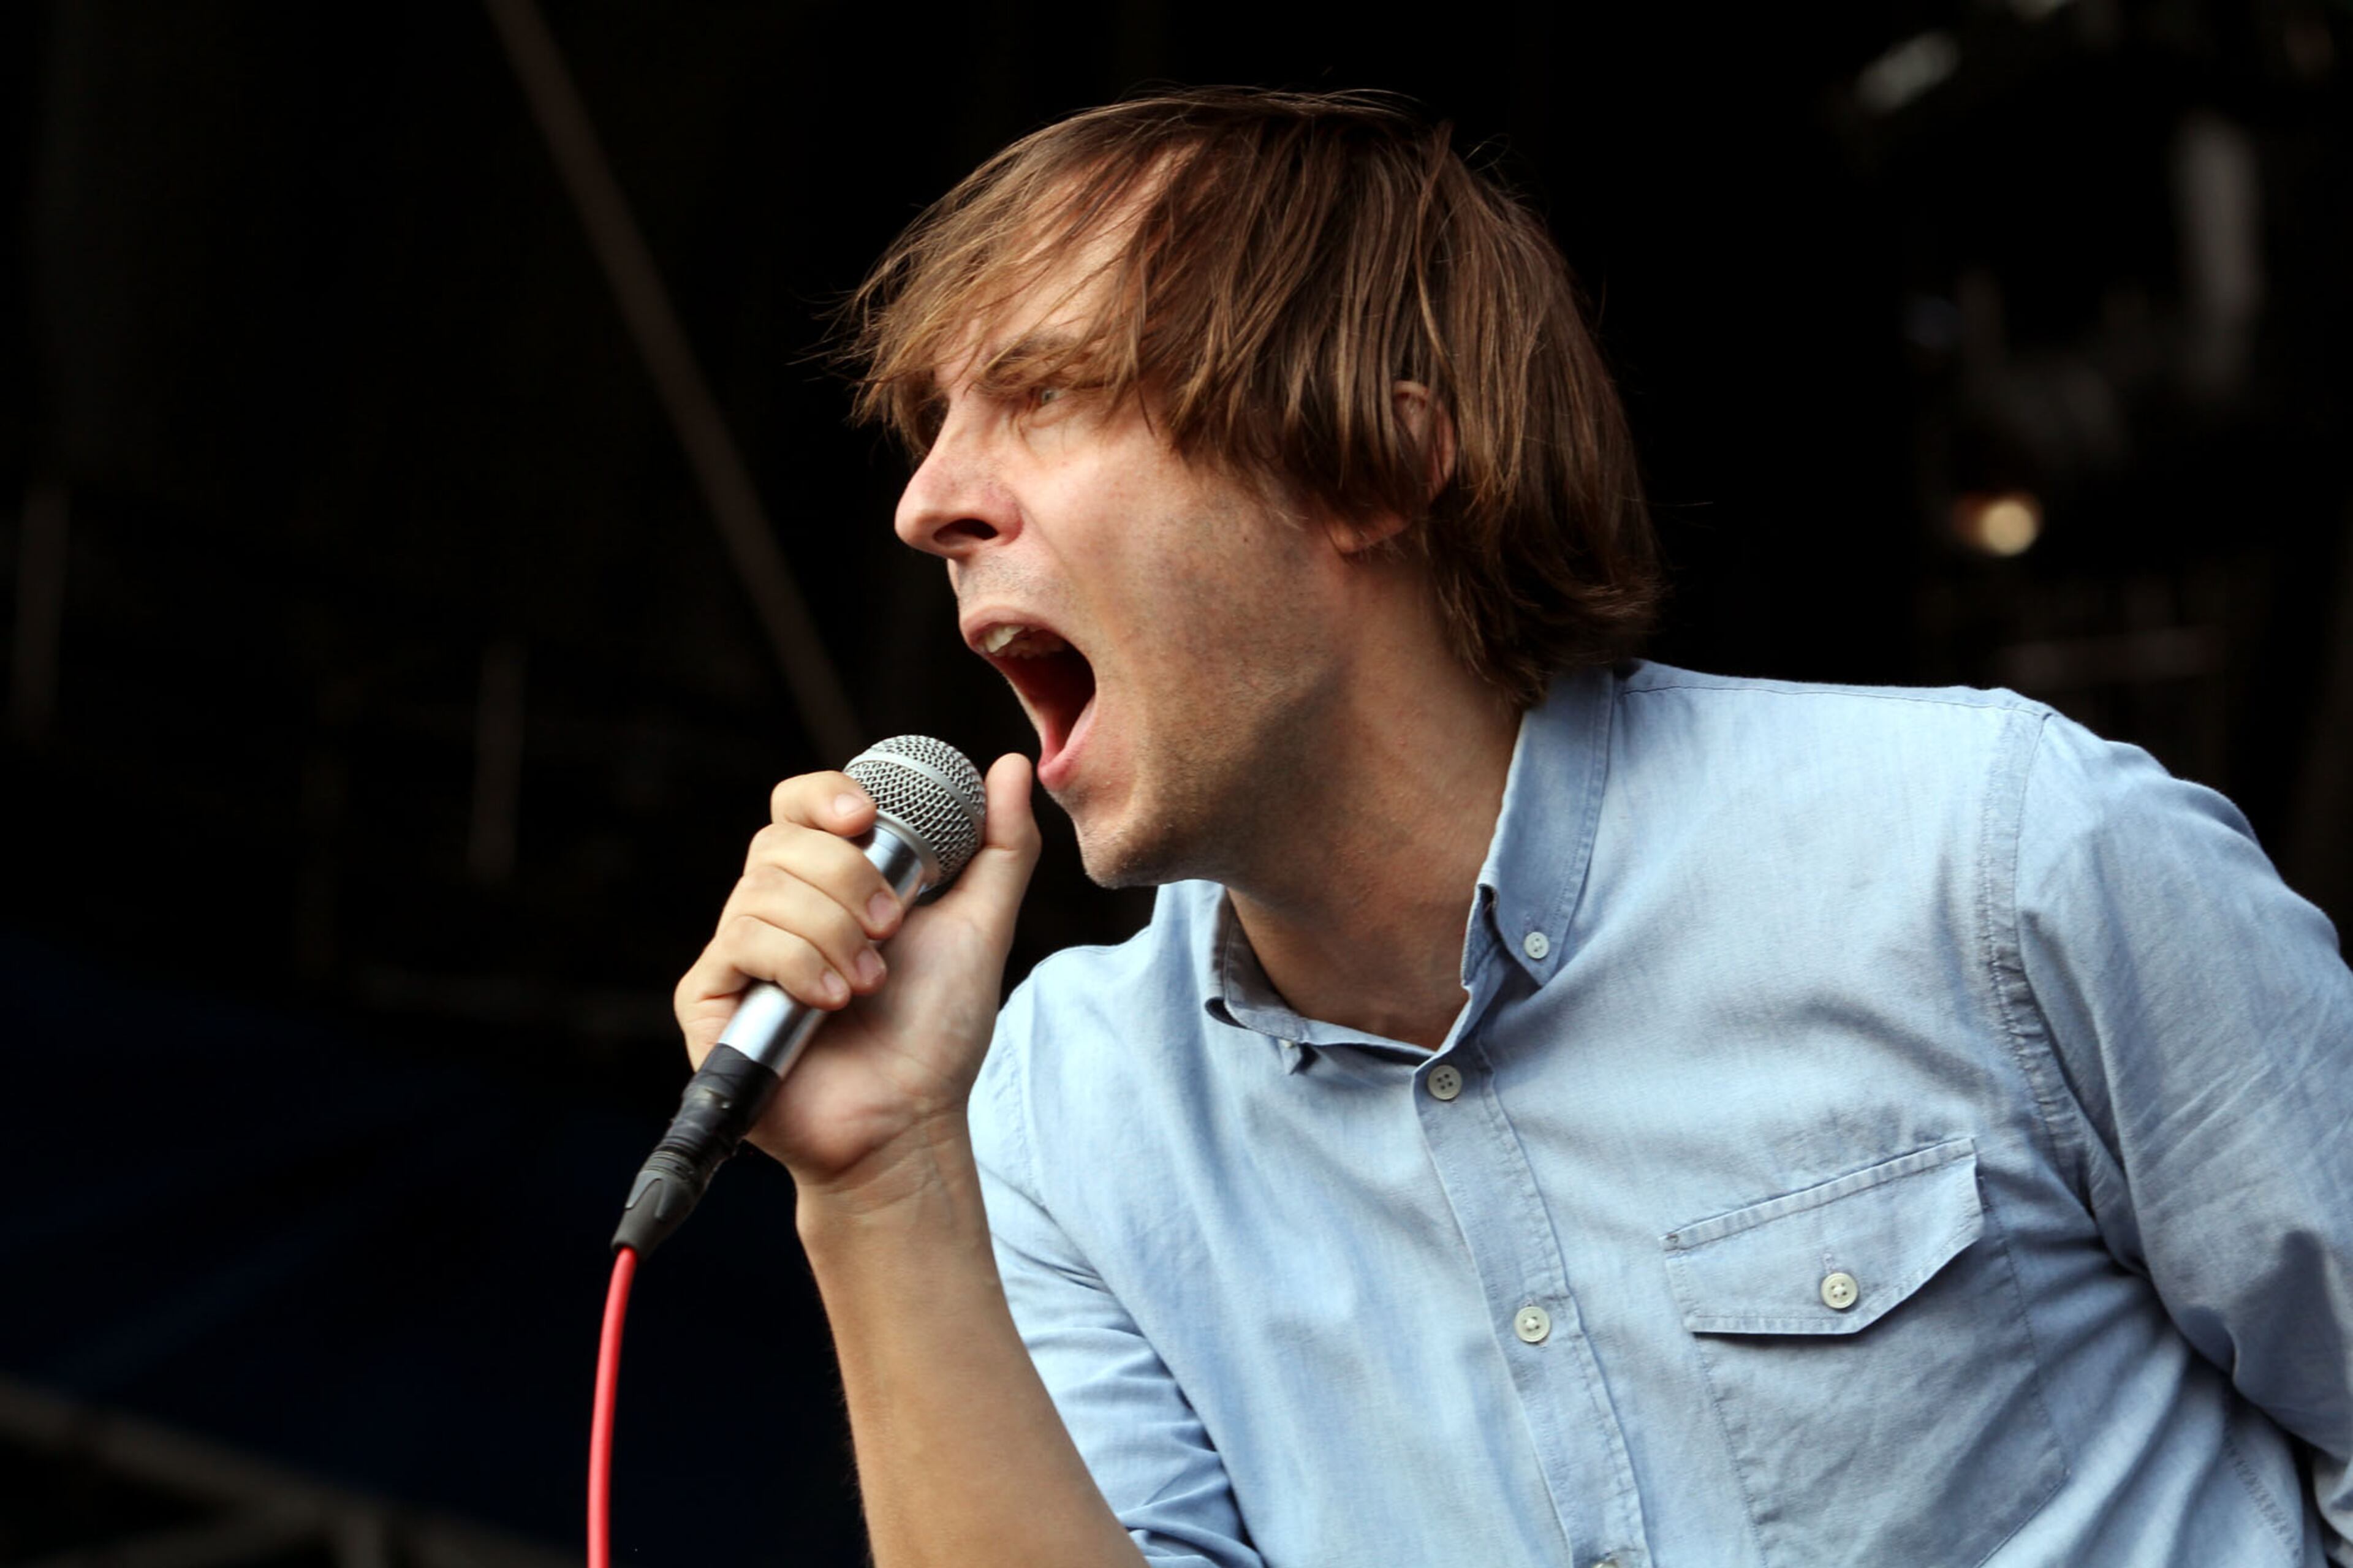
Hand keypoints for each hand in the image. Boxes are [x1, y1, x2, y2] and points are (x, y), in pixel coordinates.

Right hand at [672, 753, 1040, 1195]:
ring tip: (868, 983)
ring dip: (832, 932)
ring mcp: (738, 953)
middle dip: (848, 878)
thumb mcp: (982, 927)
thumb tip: (1010, 765)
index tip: (870, 817)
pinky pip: (742, 941)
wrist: (908, 1119)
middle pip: (781, 841)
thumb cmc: (937, 1031)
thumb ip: (1001, 848)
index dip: (826, 796)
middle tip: (890, 929)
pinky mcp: (709, 998)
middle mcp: (774, 907)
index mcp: (827, 881)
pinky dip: (799, 963)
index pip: (800, 804)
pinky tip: (831, 1002)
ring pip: (763, 890)